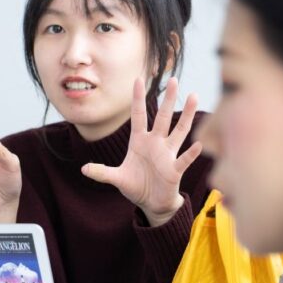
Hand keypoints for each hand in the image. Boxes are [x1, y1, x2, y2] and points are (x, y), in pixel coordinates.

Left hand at [81, 77, 201, 226]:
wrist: (152, 203)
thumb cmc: (136, 186)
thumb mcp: (117, 178)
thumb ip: (102, 173)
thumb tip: (84, 169)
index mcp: (139, 141)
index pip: (138, 115)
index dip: (138, 98)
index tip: (138, 79)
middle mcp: (155, 143)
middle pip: (162, 117)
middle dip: (168, 99)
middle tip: (174, 79)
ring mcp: (167, 155)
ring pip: (179, 131)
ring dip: (186, 115)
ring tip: (194, 96)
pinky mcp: (174, 170)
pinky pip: (183, 159)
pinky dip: (191, 153)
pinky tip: (199, 144)